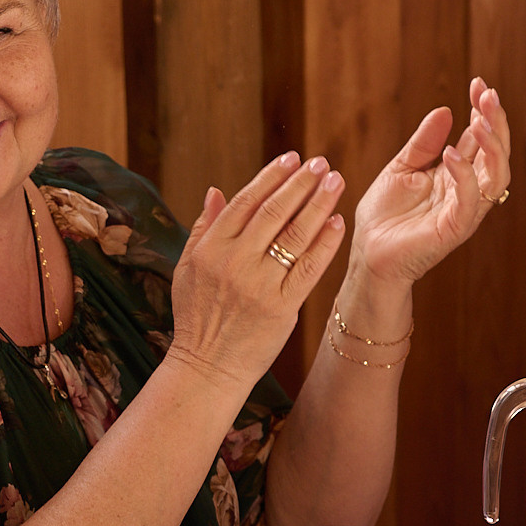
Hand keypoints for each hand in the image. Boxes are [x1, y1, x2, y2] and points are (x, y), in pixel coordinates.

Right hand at [167, 152, 348, 389]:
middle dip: (301, 183)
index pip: (246, 202)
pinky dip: (325, 244)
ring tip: (336, 182)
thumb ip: (204, 227)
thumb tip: (217, 190)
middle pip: (275, 212)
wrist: (207, 367)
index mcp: (211, 248)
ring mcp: (259, 285)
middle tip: (321, 163)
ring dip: (319, 204)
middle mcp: (235, 262)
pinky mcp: (281, 308)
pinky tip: (337, 223)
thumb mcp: (187, 269)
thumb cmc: (197, 317)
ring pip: (296, 235)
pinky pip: (309, 269)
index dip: (271, 176)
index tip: (292, 158)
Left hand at [350, 78, 511, 285]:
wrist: (367, 254)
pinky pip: (470, 200)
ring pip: (496, 175)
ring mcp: (463, 209)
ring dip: (492, 146)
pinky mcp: (454, 229)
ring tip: (479, 120)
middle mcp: (466, 190)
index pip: (479, 138)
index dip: (482, 110)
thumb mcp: (401, 168)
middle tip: (487, 95)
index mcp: (455, 173)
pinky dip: (465, 175)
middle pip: (496, 153)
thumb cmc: (384, 216)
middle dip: (496, 121)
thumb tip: (445, 110)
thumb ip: (423, 143)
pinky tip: (452, 154)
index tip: (478, 83)